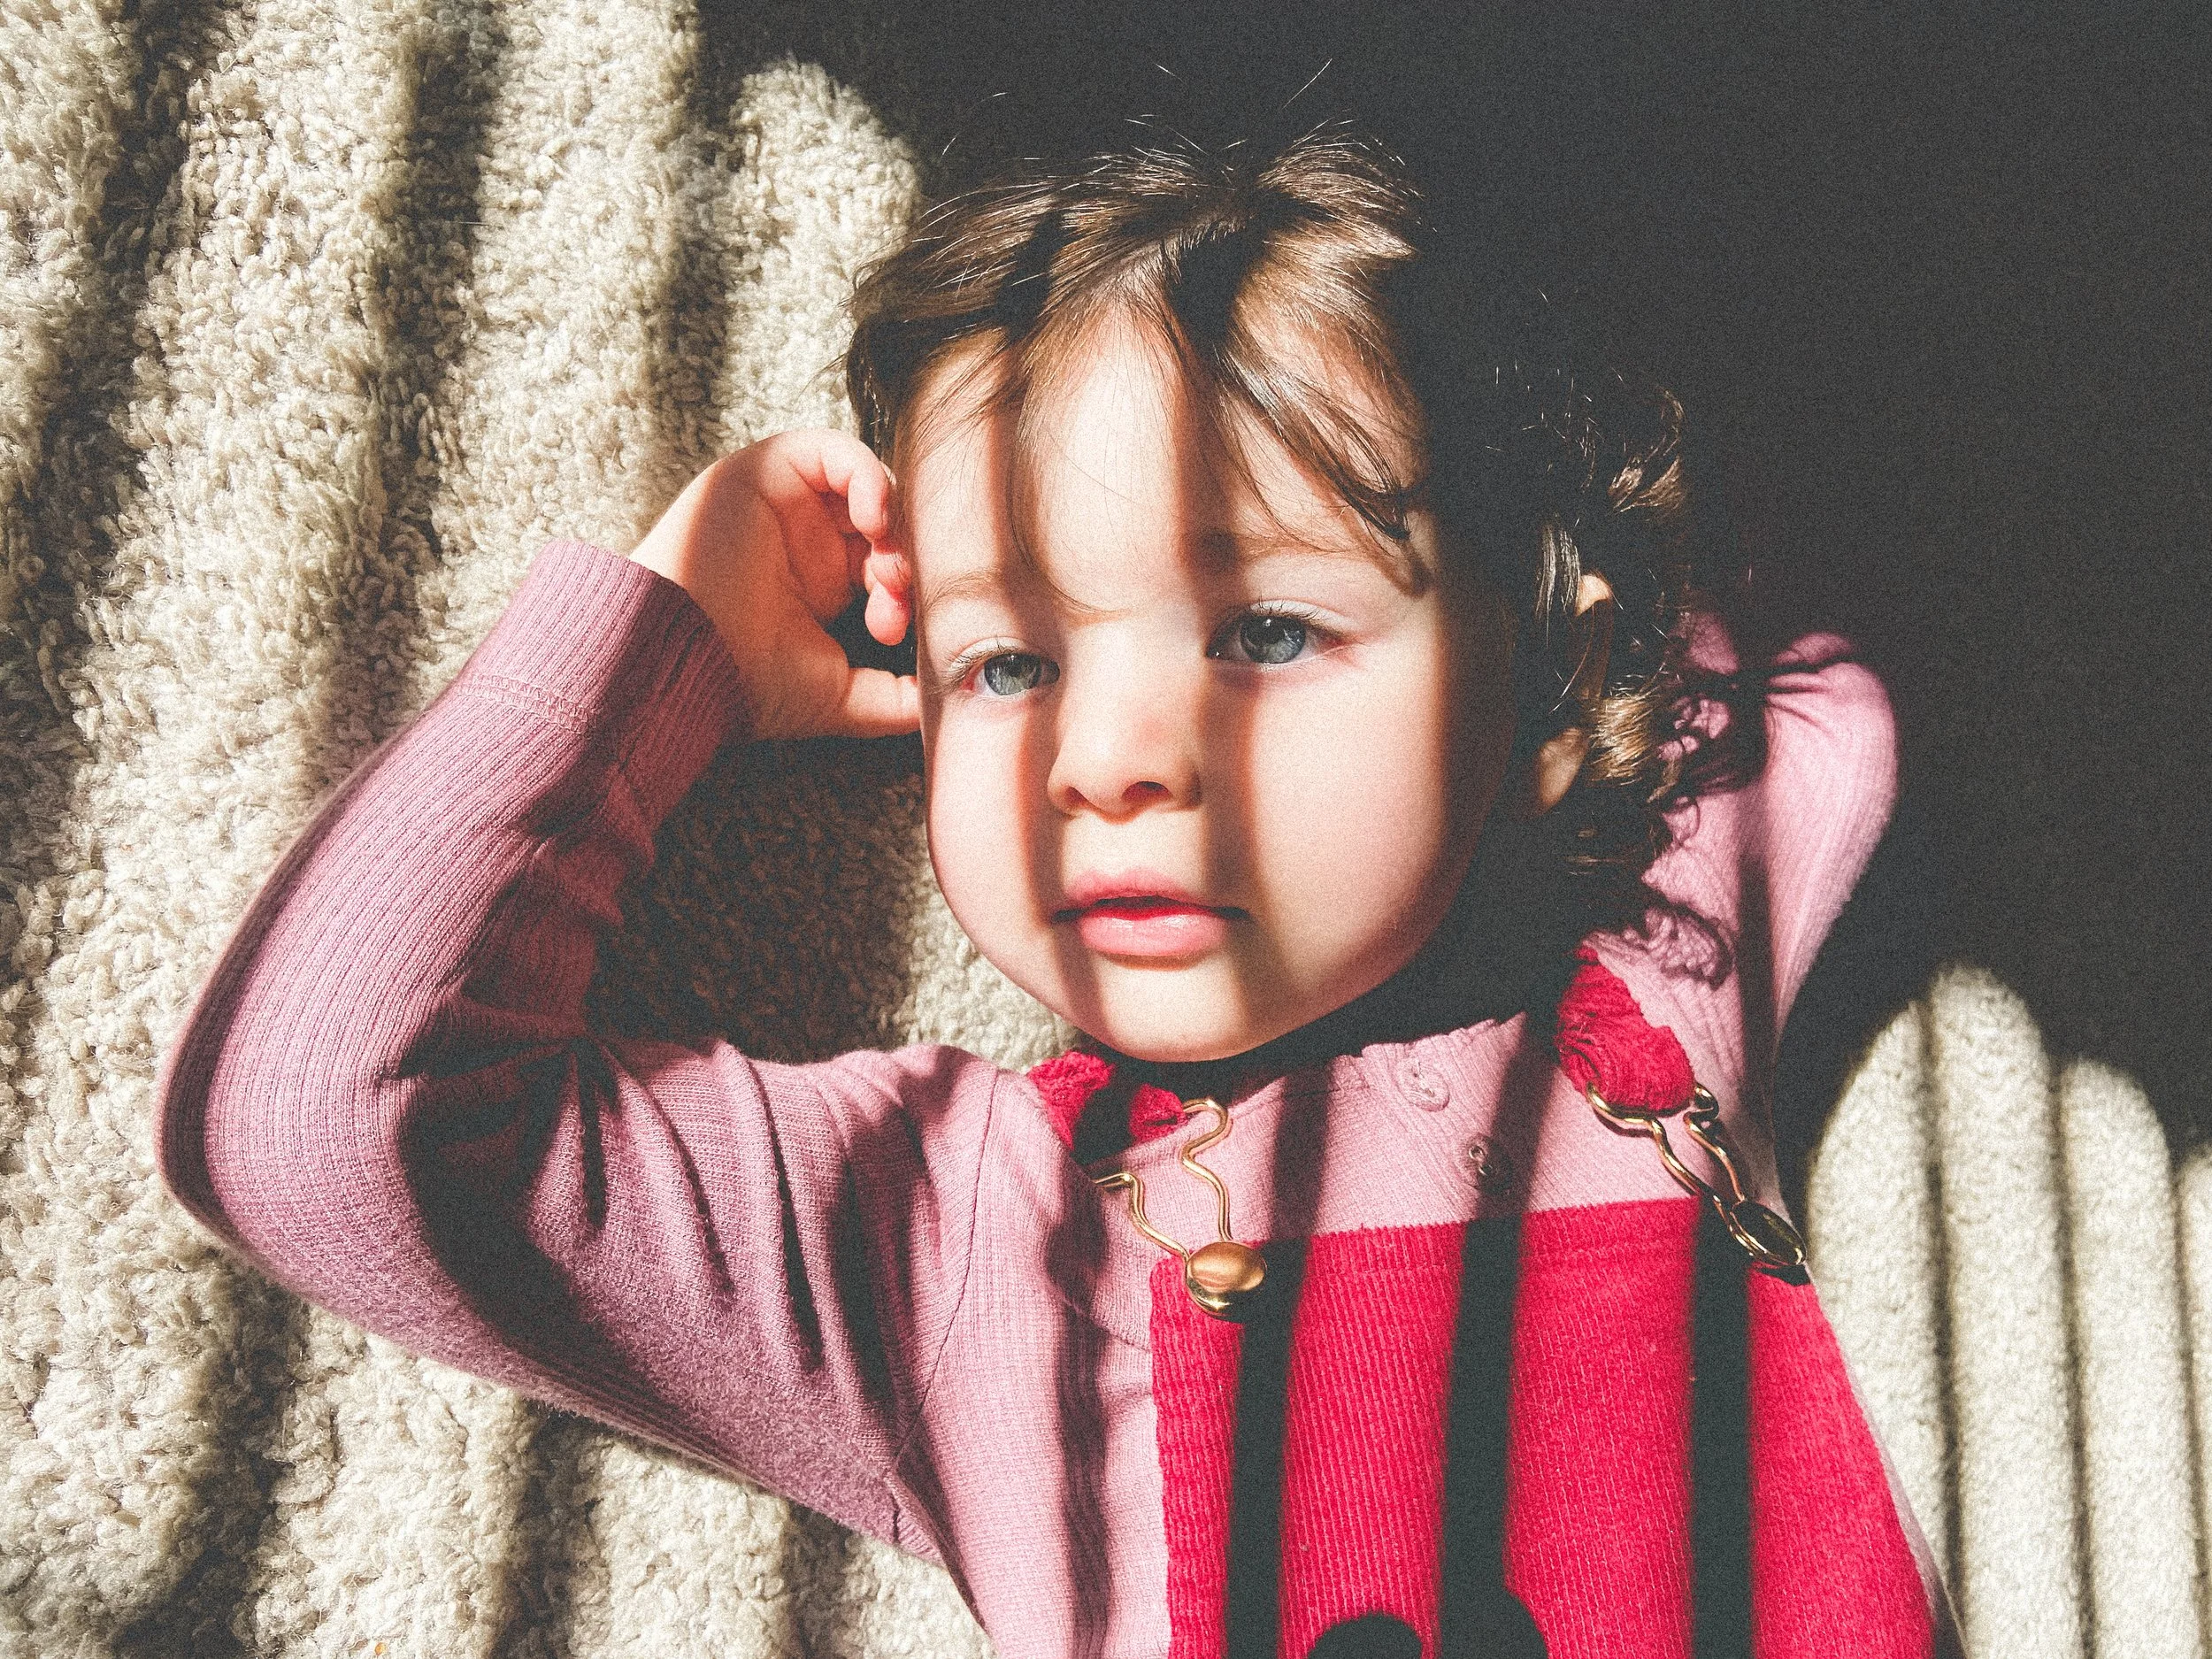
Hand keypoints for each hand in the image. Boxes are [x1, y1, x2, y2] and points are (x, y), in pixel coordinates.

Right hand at [628, 431, 917, 740]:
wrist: (679, 660)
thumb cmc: (743, 683)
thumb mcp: (839, 697)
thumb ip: (895, 698)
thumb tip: (950, 701)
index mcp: (825, 584)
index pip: (894, 563)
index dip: (909, 591)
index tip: (895, 632)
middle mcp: (810, 539)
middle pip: (889, 522)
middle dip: (905, 556)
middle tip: (897, 595)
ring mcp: (790, 503)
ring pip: (868, 484)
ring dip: (893, 517)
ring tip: (887, 559)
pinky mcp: (768, 471)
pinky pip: (833, 450)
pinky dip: (866, 475)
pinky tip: (872, 519)